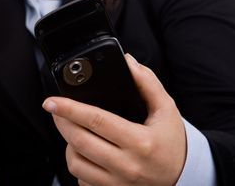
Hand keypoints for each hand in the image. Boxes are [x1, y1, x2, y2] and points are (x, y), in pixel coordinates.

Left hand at [43, 54, 185, 185]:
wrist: (184, 177)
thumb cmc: (172, 142)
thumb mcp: (166, 109)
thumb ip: (147, 83)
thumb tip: (127, 61)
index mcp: (140, 143)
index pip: (96, 121)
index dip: (69, 109)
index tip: (51, 101)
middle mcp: (128, 166)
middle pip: (79, 141)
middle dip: (62, 122)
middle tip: (56, 110)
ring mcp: (118, 184)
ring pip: (76, 163)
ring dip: (68, 144)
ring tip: (74, 131)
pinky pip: (82, 180)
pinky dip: (78, 164)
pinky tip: (84, 152)